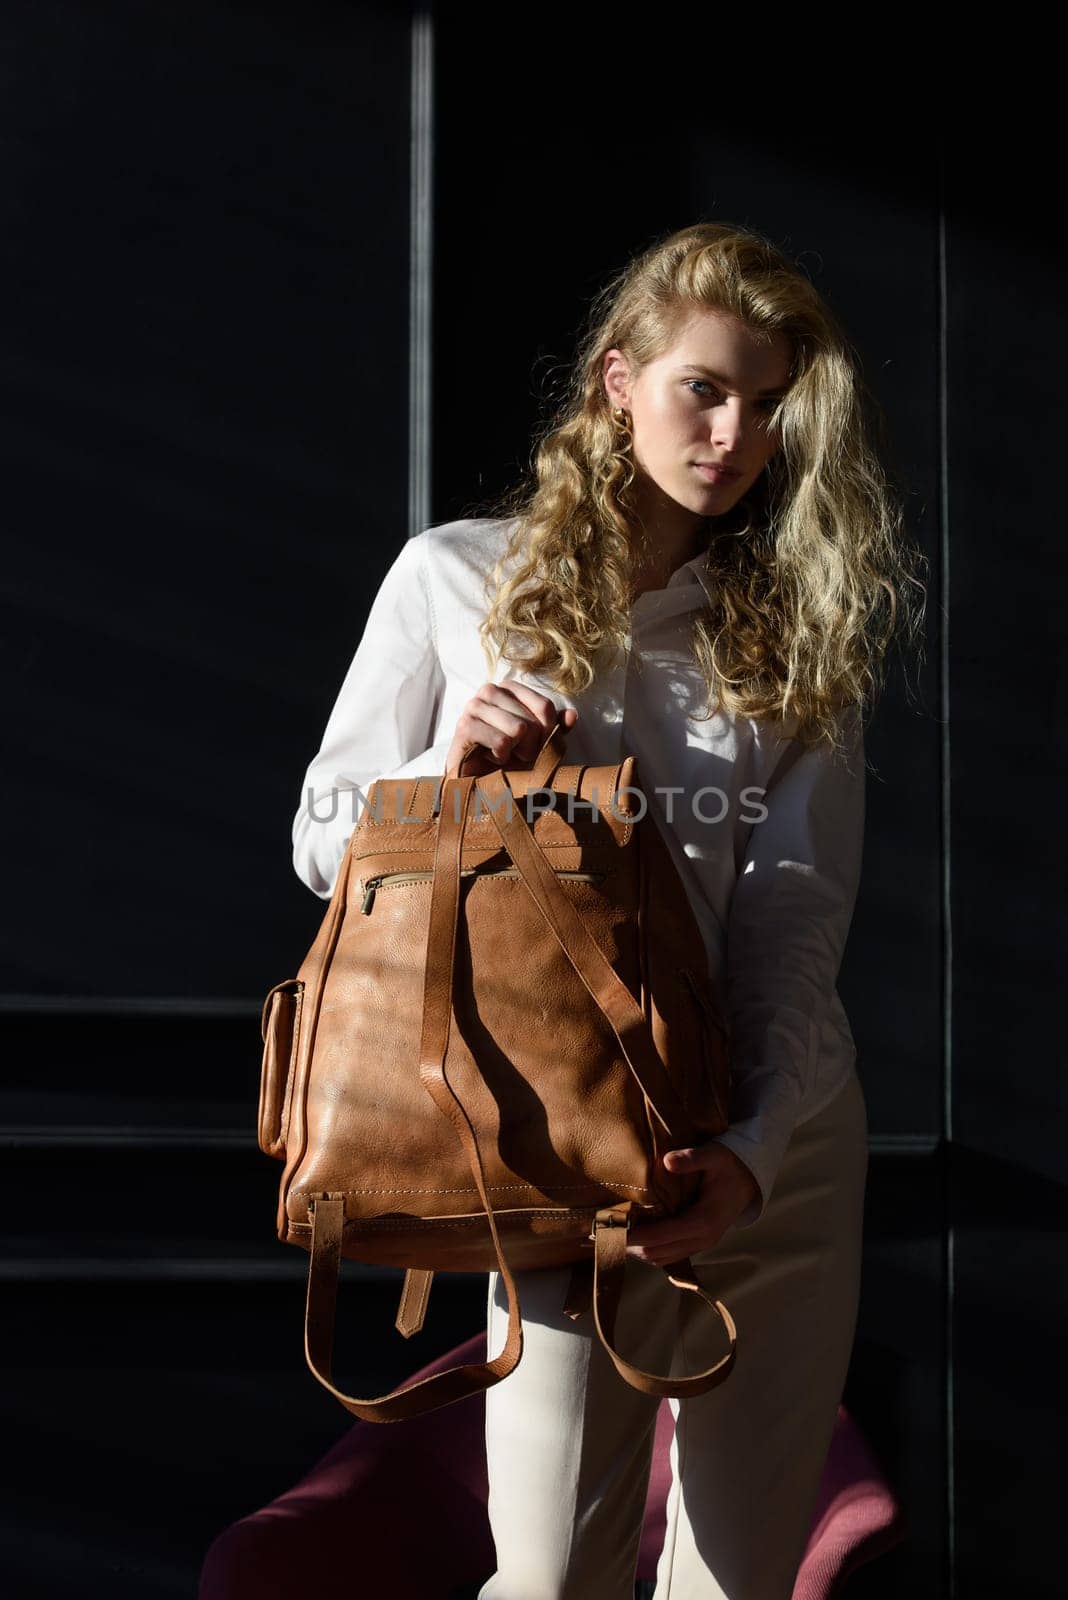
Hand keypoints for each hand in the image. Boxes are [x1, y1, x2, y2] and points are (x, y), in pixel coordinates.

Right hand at [444, 679, 577, 777]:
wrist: (479, 781)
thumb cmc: (510, 758)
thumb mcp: (539, 742)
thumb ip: (556, 727)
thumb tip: (572, 715)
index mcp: (508, 688)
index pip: (545, 706)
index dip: (547, 733)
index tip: (535, 745)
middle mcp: (489, 690)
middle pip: (532, 720)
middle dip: (529, 746)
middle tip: (515, 753)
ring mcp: (473, 706)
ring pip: (518, 729)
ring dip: (515, 751)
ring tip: (502, 754)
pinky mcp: (464, 727)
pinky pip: (501, 741)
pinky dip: (500, 757)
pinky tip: (489, 757)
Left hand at [614, 1143, 760, 1266]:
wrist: (749, 1180)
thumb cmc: (729, 1166)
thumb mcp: (714, 1155)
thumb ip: (692, 1158)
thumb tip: (667, 1161)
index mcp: (704, 1222)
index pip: (662, 1236)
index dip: (635, 1236)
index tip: (612, 1229)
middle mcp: (702, 1240)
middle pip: (658, 1253)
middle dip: (630, 1245)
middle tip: (604, 1231)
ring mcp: (700, 1245)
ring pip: (661, 1258)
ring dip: (638, 1250)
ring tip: (613, 1235)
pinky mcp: (696, 1243)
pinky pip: (668, 1254)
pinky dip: (649, 1249)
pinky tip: (634, 1236)